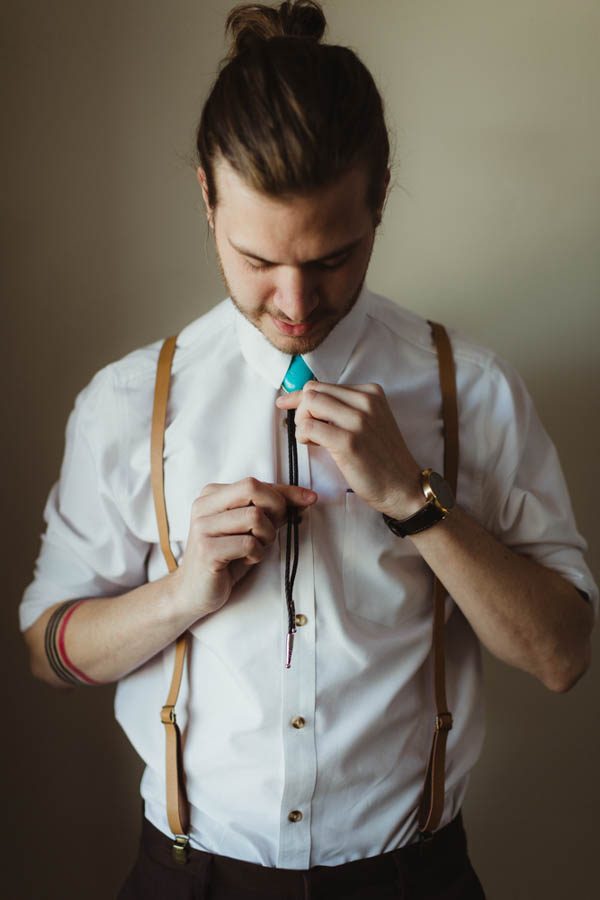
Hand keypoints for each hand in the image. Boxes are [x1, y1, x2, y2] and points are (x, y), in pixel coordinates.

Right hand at [172, 477, 316, 619]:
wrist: (194, 592)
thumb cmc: (227, 557)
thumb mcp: (250, 529)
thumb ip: (272, 510)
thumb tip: (306, 497)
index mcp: (212, 494)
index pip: (256, 483)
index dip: (286, 491)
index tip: (310, 499)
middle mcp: (203, 505)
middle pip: (253, 488)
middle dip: (275, 509)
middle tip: (270, 533)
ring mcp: (202, 527)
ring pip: (254, 517)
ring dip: (266, 537)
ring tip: (255, 549)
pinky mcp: (207, 550)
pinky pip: (249, 544)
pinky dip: (256, 555)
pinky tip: (245, 561)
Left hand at [276, 382, 422, 517]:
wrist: (404, 487)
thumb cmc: (383, 459)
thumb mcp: (371, 422)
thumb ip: (346, 409)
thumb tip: (308, 402)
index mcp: (371, 393)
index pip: (324, 384)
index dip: (301, 396)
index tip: (286, 403)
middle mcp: (366, 401)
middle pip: (313, 390)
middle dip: (300, 409)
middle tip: (305, 429)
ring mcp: (358, 420)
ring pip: (309, 404)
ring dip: (301, 422)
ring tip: (312, 439)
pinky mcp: (349, 442)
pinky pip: (309, 427)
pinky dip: (303, 436)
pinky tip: (314, 445)